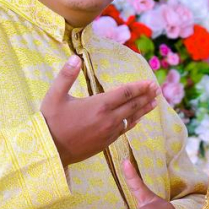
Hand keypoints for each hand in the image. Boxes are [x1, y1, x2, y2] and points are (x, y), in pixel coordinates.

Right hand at [41, 55, 160, 167]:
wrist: (50, 151)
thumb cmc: (51, 122)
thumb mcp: (54, 96)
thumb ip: (66, 76)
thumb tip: (75, 58)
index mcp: (99, 105)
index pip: (125, 93)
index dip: (139, 87)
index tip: (150, 82)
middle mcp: (108, 119)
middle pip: (133, 105)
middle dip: (146, 96)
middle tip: (157, 89)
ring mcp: (109, 132)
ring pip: (131, 118)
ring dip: (143, 109)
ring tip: (154, 103)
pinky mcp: (106, 143)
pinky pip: (124, 130)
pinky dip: (133, 122)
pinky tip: (138, 119)